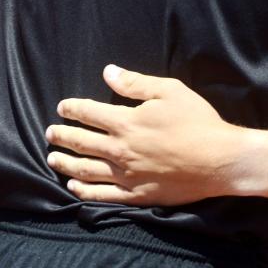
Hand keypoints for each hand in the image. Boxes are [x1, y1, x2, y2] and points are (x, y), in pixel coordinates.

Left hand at [46, 64, 246, 205]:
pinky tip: (73, 185)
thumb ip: (136, 83)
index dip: (73, 109)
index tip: (62, 107)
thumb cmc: (196, 120)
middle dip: (62, 135)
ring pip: (85, 170)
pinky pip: (100, 195)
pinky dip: (82, 190)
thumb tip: (108, 72)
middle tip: (50, 132)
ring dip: (65, 162)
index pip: (90, 113)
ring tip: (52, 158)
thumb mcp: (170, 90)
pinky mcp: (134, 194)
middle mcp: (119, 150)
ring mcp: (125, 175)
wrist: (218, 159)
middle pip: (82, 142)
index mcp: (127, 122)